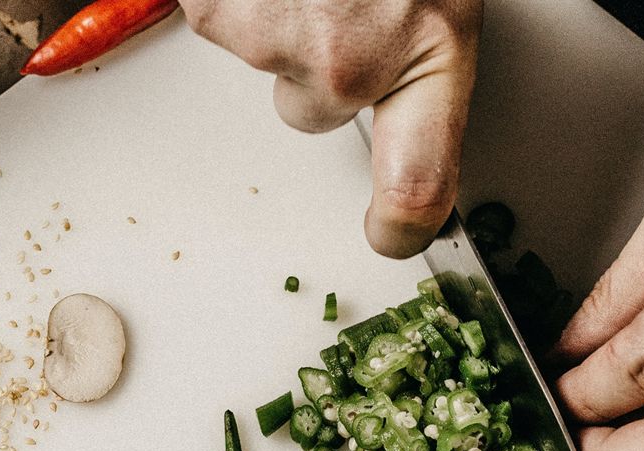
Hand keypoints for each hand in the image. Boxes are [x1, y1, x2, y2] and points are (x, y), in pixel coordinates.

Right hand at [178, 0, 481, 257]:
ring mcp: (274, 35)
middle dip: (316, 64)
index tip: (391, 234)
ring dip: (280, 14)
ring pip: (263, 58)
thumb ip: (411, 56)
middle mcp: (347, 60)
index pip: (421, 184)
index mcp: (428, 51)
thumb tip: (400, 121)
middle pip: (309, 113)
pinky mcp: (215, 8)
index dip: (403, 223)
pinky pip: (220, 16)